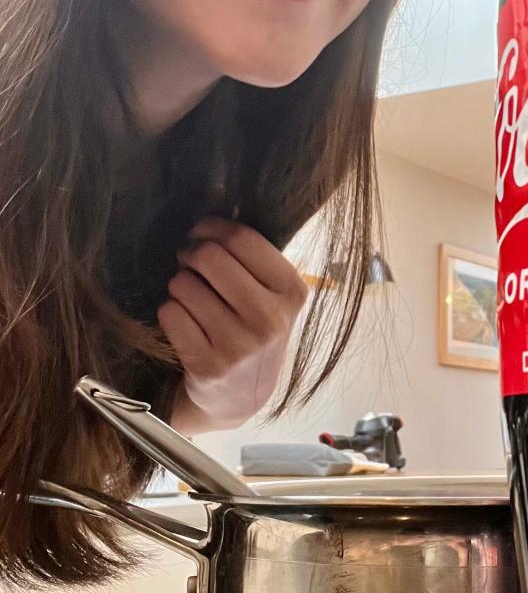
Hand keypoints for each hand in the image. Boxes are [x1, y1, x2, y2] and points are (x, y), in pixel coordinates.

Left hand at [158, 216, 308, 429]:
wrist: (244, 395)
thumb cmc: (254, 329)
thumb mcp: (273, 295)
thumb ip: (253, 256)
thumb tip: (215, 197)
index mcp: (292, 292)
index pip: (243, 238)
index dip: (211, 227)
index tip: (200, 232)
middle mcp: (270, 319)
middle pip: (210, 257)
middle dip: (191, 254)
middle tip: (188, 262)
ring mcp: (239, 345)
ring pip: (184, 284)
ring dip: (179, 285)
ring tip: (192, 299)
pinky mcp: (208, 365)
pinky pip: (170, 313)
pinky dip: (170, 312)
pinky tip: (185, 323)